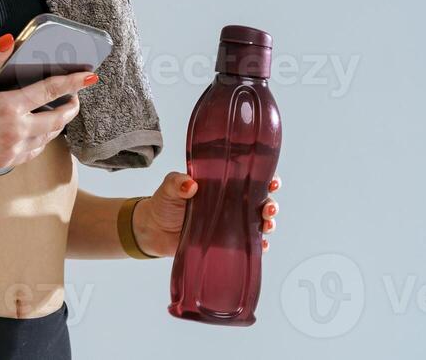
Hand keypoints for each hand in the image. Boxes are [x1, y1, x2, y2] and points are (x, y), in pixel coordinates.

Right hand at [0, 32, 99, 181]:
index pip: (49, 91)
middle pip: (57, 120)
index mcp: (6, 109)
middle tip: (76, 95)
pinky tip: (38, 133)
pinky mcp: (1, 163)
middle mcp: (14, 133)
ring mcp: (8, 151)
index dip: (72, 81)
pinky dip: (42, 141)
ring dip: (58, 124)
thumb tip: (8, 41)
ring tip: (61, 112)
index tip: (90, 75)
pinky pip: (32, 152)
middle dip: (71, 106)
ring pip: (47, 138)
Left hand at [134, 171, 281, 257]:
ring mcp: (229, 224)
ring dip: (268, 224)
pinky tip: (261, 246)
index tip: (272, 181)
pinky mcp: (224, 243)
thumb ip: (177, 182)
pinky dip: (258, 246)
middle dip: (270, 204)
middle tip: (268, 208)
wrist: (153, 230)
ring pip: (258, 223)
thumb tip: (189, 184)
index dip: (264, 179)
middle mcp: (230, 204)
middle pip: (259, 202)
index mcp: (221, 185)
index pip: (249, 179)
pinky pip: (247, 245)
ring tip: (266, 225)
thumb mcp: (169, 187)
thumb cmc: (164, 203)